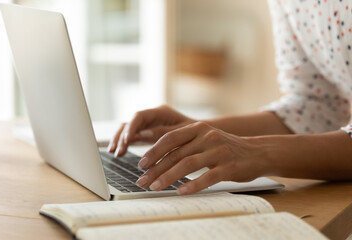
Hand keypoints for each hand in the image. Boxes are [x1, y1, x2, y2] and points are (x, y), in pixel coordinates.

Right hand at [108, 105, 194, 156]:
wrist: (203, 137)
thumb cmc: (197, 134)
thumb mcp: (183, 134)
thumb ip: (164, 133)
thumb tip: (143, 135)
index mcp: (161, 112)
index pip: (140, 116)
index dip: (131, 128)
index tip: (127, 140)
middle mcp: (152, 117)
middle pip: (130, 122)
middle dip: (122, 136)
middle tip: (118, 151)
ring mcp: (148, 125)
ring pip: (128, 129)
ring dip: (120, 140)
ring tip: (115, 153)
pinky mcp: (147, 134)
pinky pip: (132, 137)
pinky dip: (125, 144)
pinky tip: (119, 153)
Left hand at [135, 122, 267, 194]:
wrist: (258, 152)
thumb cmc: (226, 148)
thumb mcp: (206, 139)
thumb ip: (186, 143)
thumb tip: (159, 156)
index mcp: (198, 127)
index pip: (170, 138)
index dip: (153, 151)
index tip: (141, 164)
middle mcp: (207, 136)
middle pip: (176, 153)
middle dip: (156, 168)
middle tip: (142, 181)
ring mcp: (219, 151)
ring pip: (187, 164)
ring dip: (168, 177)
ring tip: (155, 187)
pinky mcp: (229, 166)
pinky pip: (207, 177)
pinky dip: (192, 185)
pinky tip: (181, 192)